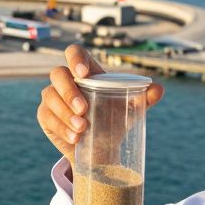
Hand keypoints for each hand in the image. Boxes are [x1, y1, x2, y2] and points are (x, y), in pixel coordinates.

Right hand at [37, 44, 164, 163]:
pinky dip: (61, 127)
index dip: (75, 58)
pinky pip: (47, 116)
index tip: (84, 73)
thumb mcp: (131, 111)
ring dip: (65, 113)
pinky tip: (75, 138)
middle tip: (84, 109)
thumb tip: (158, 89)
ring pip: (50, 96)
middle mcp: (67, 81)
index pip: (74, 53)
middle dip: (68, 91)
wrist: (101, 151)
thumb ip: (144, 99)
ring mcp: (53, 98)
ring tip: (82, 129)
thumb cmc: (115, 122)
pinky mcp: (46, 116)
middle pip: (57, 73)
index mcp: (87, 73)